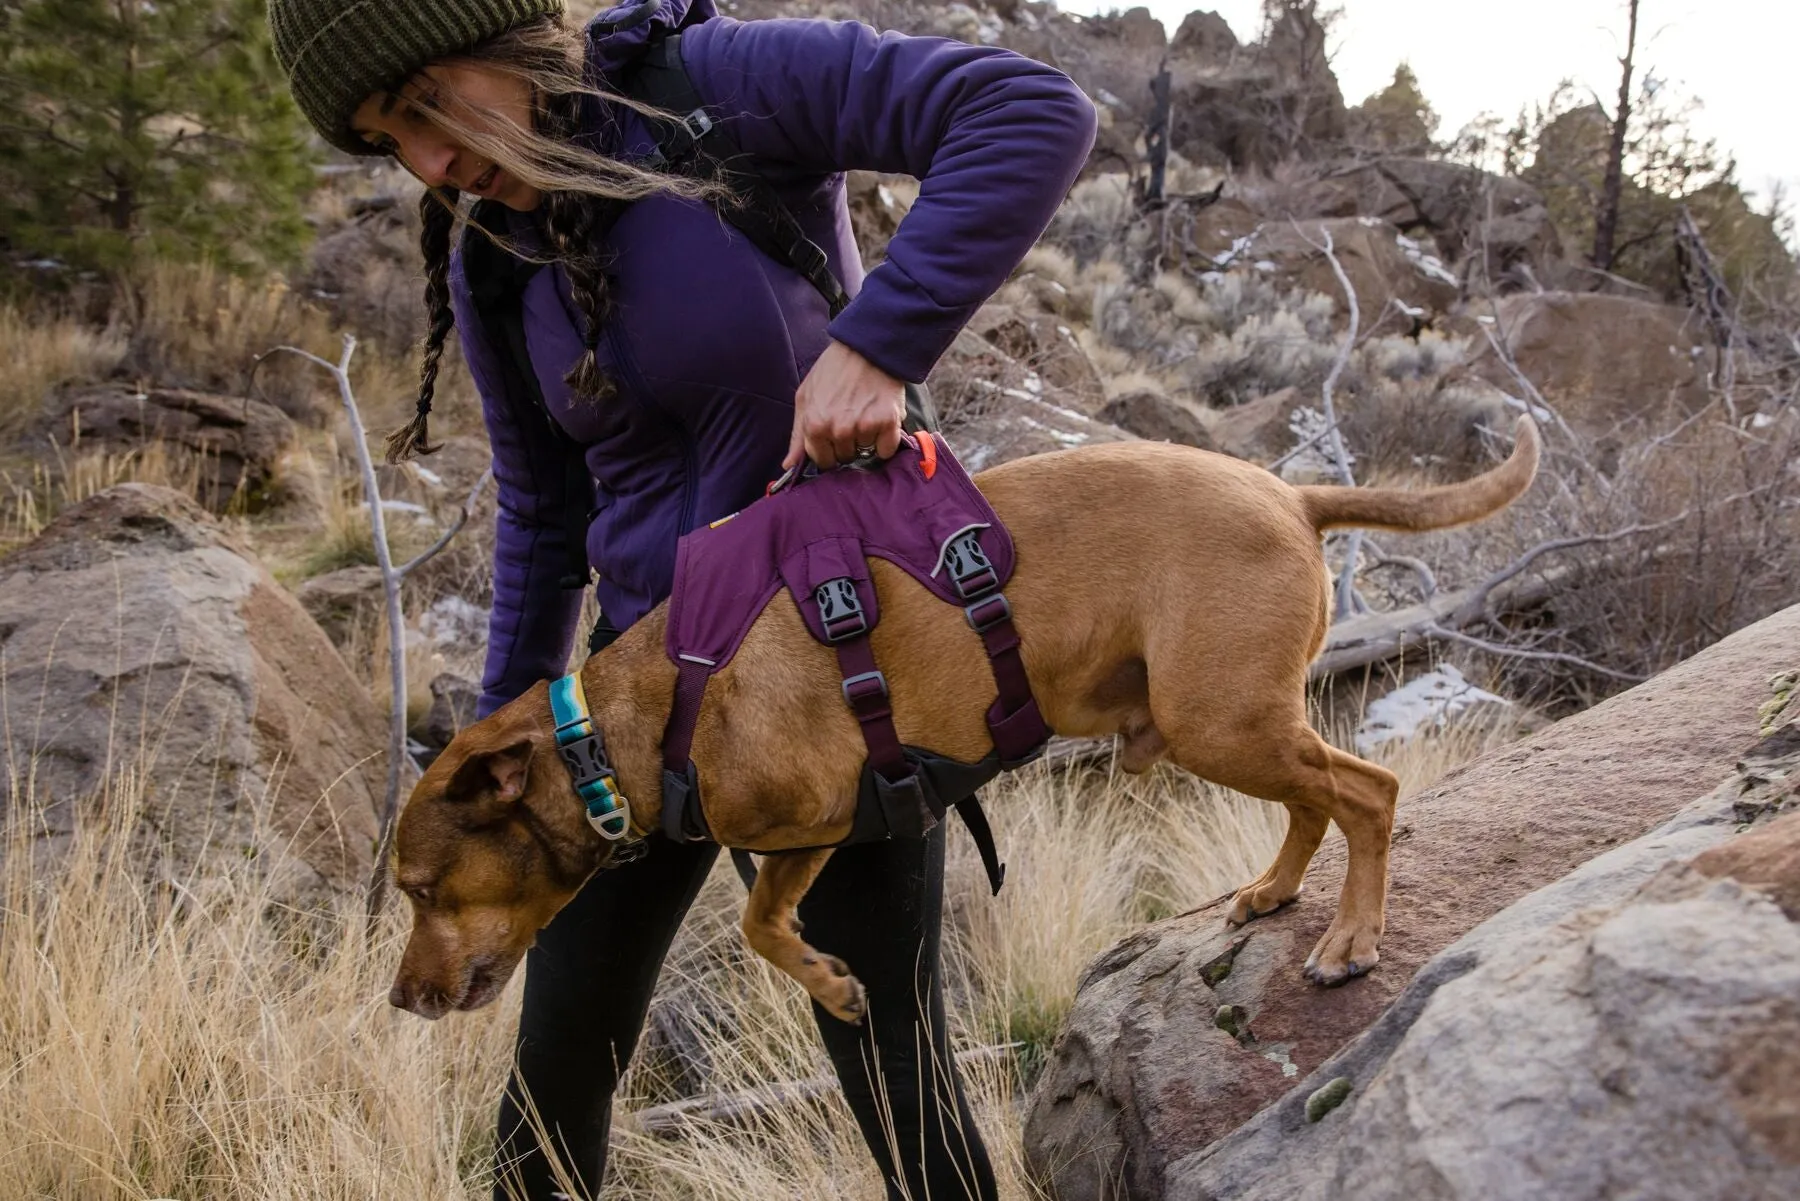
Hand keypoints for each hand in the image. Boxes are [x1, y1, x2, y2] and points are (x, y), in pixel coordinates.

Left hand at [786, 340, 906, 469]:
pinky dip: (885, 440)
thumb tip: (789, 465)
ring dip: (865, 439)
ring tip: (864, 414)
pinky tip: (880, 420)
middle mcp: (838, 430)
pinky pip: (886, 449)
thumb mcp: (805, 397)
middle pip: (845, 458)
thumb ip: (797, 435)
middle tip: (851, 419)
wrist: (866, 347)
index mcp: (815, 426)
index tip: (833, 437)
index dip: (828, 450)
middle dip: (846, 444)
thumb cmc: (833, 369)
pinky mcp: (887, 423)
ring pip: (865, 452)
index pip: (822, 461)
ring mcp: (864, 427)